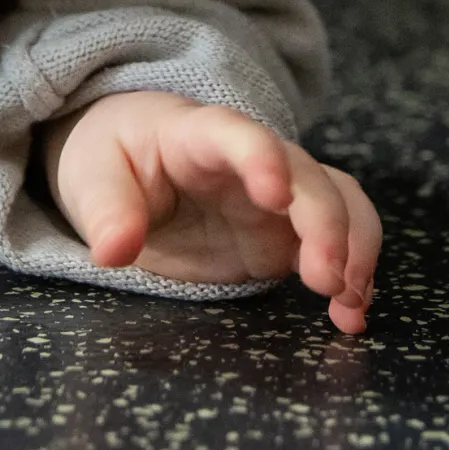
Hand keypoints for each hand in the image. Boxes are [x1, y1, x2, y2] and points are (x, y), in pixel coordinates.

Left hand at [42, 91, 380, 334]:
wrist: (132, 160)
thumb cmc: (114, 157)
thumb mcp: (92, 176)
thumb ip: (105, 210)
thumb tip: (114, 249)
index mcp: (201, 134)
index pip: (239, 135)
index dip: (262, 158)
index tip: (275, 195)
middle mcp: (254, 161)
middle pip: (307, 176)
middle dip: (326, 224)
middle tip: (325, 280)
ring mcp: (277, 198)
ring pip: (340, 202)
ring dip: (355, 247)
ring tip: (349, 303)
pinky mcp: (285, 235)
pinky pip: (338, 241)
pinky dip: (354, 273)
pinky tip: (349, 315)